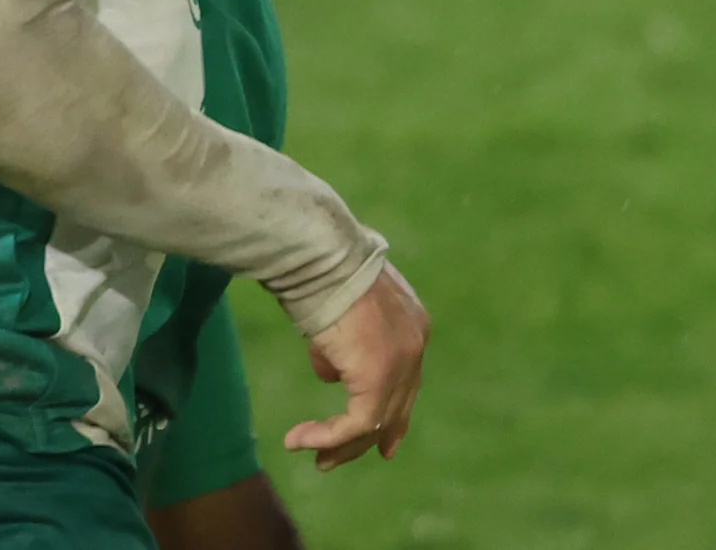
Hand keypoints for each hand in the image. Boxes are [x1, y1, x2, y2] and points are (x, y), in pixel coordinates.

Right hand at [286, 262, 428, 470]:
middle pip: (397, 407)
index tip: (382, 441)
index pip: (408, 380)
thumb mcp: (337, 307)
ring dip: (340, 443)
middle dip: (370, 438)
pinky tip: (300, 440)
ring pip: (375, 421)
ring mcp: (401, 365)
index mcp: (412, 325)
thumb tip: (331, 370)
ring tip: (312, 456)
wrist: (319, 255)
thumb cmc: (319, 267)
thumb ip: (342, 341)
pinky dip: (327, 436)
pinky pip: (355, 424)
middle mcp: (415, 347)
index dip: (393, 415)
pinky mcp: (377, 380)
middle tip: (337, 459)